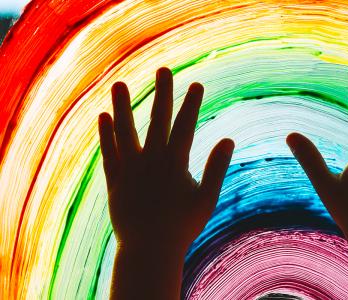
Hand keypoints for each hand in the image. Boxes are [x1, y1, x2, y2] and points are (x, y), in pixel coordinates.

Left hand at [98, 68, 233, 252]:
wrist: (149, 249)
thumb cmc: (183, 226)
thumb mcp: (206, 198)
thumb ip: (216, 168)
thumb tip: (229, 140)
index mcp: (175, 164)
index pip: (185, 126)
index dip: (191, 104)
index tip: (196, 84)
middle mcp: (151, 160)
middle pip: (157, 119)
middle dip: (162, 93)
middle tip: (164, 70)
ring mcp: (130, 169)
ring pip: (125, 130)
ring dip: (123, 105)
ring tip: (119, 83)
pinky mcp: (114, 180)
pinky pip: (109, 151)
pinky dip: (106, 134)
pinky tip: (104, 116)